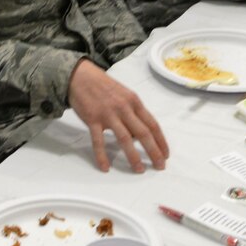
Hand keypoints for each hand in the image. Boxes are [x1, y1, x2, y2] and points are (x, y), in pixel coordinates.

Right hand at [68, 60, 168, 174]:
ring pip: (124, 139)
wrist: (80, 75)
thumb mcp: (124, 94)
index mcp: (134, 101)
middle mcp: (124, 108)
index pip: (153, 124)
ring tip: (139, 170)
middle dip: (154, 151)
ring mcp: (108, 114)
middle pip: (143, 133)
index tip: (166, 154)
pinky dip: (102, 155)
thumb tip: (138, 135)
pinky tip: (105, 167)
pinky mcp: (92, 119)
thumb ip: (133, 112)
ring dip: (134, 156)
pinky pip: (98, 141)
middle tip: (160, 166)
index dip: (161, 141)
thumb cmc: (103, 86)